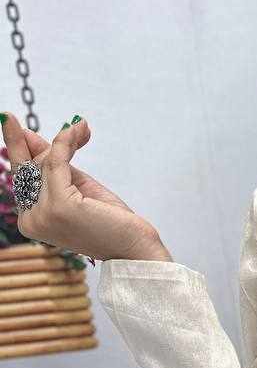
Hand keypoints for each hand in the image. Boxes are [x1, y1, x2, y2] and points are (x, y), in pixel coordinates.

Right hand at [1, 111, 166, 261]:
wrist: (134, 247)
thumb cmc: (110, 221)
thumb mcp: (77, 190)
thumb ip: (55, 168)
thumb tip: (30, 137)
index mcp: (32, 221)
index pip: (22, 178)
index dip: (19, 148)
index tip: (10, 120)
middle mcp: (30, 220)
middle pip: (30, 168)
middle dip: (47, 145)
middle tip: (68, 125)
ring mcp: (42, 215)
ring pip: (45, 163)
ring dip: (65, 140)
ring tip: (82, 128)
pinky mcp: (58, 206)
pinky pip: (57, 162)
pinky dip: (67, 142)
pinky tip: (79, 131)